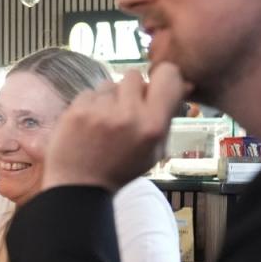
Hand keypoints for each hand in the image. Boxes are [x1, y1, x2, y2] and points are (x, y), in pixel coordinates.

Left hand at [41, 63, 189, 192]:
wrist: (80, 186)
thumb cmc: (120, 169)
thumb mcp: (154, 150)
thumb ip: (167, 117)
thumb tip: (184, 83)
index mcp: (152, 126)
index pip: (167, 75)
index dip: (163, 77)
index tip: (156, 87)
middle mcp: (128, 115)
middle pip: (134, 75)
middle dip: (131, 89)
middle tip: (125, 108)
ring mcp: (99, 112)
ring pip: (109, 84)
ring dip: (109, 97)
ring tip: (104, 120)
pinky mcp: (76, 111)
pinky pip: (89, 93)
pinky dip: (90, 104)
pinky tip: (88, 124)